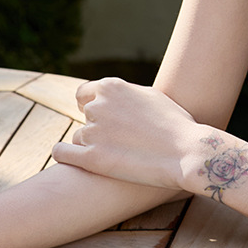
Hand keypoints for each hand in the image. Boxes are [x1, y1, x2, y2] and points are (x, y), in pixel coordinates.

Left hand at [52, 77, 198, 190]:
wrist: (186, 152)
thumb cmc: (174, 124)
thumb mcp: (150, 96)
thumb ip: (125, 94)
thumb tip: (109, 95)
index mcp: (112, 86)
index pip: (83, 93)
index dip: (90, 105)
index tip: (101, 117)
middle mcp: (98, 105)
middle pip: (84, 117)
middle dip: (97, 127)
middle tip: (118, 141)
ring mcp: (93, 131)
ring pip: (78, 138)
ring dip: (91, 145)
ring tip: (117, 154)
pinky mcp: (90, 158)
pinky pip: (61, 153)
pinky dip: (66, 156)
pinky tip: (77, 161)